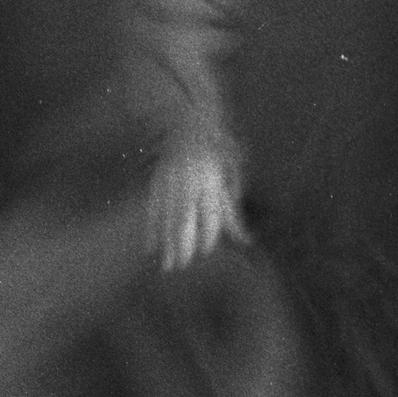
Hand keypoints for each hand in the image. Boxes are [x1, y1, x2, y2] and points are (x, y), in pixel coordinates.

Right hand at [148, 146, 244, 271]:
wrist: (188, 129)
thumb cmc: (213, 160)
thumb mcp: (227, 185)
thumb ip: (232, 215)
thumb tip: (247, 242)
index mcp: (210, 184)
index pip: (209, 215)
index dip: (206, 235)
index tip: (203, 252)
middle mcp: (189, 184)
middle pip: (184, 219)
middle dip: (181, 245)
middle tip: (181, 267)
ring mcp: (170, 184)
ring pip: (166, 218)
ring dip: (165, 243)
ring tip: (166, 265)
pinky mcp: (156, 184)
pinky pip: (152, 211)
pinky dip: (150, 231)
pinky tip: (150, 249)